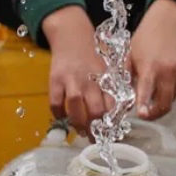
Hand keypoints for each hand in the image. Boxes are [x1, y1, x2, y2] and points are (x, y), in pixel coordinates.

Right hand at [41, 6, 108, 134]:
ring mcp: (71, 80)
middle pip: (95, 109)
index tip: (111, 132)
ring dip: (78, 124)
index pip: (111, 104)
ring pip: (75, 108)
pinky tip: (62, 117)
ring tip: (81, 132)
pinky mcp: (55, 80)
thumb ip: (112, 88)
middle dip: (95, 128)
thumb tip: (120, 111)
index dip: (111, 121)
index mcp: (105, 79)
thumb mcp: (107, 69)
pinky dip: (58, 114)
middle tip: (95, 138)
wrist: (72, 36)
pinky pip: (55, 102)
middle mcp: (89, 80)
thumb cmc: (93, 56)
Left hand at [128, 0, 175, 120]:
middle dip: (154, 113)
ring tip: (153, 84)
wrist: (168, 23)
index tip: (141, 115)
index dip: (144, 106)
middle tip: (145, 114)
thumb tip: (125, 101)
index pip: (146, 91)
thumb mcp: (130, 56)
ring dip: (161, 98)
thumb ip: (127, 78)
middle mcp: (169, 71)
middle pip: (164, 103)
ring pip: (171, 98)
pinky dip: (169, 89)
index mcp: (150, 66)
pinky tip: (164, 76)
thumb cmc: (145, 39)